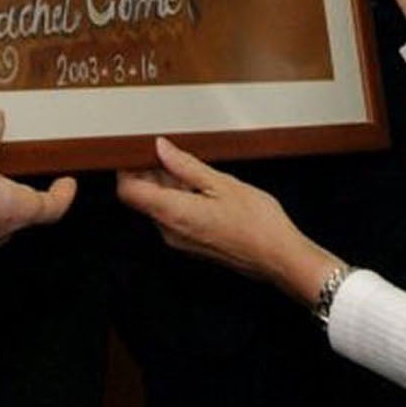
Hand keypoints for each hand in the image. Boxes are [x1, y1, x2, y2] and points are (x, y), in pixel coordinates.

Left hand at [117, 136, 331, 300]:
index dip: (126, 168)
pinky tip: (199, 185)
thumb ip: (185, 165)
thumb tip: (161, 148)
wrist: (278, 258)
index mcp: (173, 213)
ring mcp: (179, 240)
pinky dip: (177, 198)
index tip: (137, 150)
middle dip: (148, 173)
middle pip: (141, 198)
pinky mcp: (191, 244)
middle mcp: (169, 230)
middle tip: (165, 150)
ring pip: (158, 207)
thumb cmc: (257, 222)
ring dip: (165, 185)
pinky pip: (173, 217)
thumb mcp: (222, 183)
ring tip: (188, 165)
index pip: (128, 191)